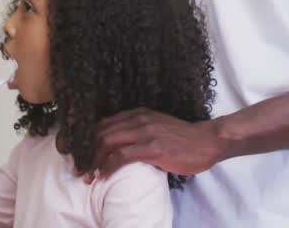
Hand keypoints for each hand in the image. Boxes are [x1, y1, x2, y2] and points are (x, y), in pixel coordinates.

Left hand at [91, 108, 225, 179]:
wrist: (207, 141)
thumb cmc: (184, 139)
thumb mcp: (157, 127)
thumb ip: (140, 131)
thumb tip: (121, 145)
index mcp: (138, 113)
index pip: (104, 123)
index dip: (89, 140)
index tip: (83, 156)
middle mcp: (139, 119)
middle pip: (101, 133)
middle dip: (86, 153)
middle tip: (81, 169)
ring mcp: (145, 132)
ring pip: (107, 143)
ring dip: (94, 162)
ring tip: (89, 176)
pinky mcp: (152, 148)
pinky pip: (122, 156)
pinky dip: (108, 166)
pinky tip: (104, 176)